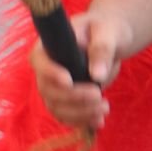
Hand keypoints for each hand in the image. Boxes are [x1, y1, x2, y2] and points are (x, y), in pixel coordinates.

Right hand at [30, 10, 132, 130]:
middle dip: (72, 97)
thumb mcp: (107, 31)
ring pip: (57, 107)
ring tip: (104, 108)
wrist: (111, 39)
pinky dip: (82, 121)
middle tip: (98, 95)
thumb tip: (97, 75)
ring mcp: (54, 87)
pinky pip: (67, 116)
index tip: (69, 81)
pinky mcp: (65, 101)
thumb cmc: (105, 29)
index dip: (50, 73)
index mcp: (49, 45)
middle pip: (48, 90)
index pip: (40, 61)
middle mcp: (46, 68)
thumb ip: (102, 49)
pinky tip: (99, 121)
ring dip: (79, 113)